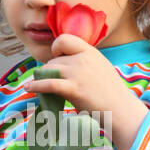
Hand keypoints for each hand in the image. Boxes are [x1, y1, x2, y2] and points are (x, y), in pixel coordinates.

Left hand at [21, 34, 148, 149]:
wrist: (121, 110)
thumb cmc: (110, 92)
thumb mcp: (100, 66)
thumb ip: (84, 60)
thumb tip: (63, 61)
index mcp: (91, 51)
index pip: (64, 39)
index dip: (56, 48)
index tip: (58, 59)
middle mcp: (84, 59)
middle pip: (53, 59)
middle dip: (50, 70)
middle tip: (53, 81)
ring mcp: (78, 73)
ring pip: (49, 70)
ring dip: (44, 79)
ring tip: (42, 86)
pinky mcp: (74, 89)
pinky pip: (48, 83)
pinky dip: (36, 85)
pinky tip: (28, 88)